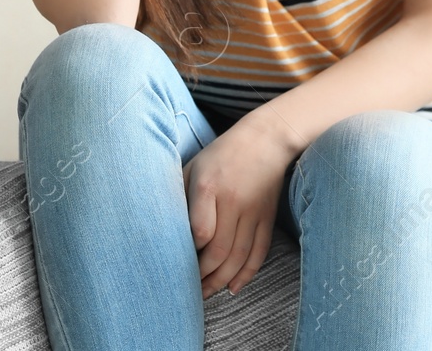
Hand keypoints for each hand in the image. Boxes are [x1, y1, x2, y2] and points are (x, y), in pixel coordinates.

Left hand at [182, 118, 296, 297]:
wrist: (266, 139)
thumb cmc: (221, 154)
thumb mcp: (193, 166)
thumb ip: (179, 195)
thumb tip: (163, 229)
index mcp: (209, 186)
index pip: (200, 232)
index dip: (190, 252)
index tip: (177, 261)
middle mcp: (233, 200)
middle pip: (219, 251)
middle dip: (202, 277)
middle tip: (188, 290)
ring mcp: (254, 210)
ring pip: (239, 257)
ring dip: (221, 281)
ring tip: (206, 293)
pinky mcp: (268, 217)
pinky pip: (259, 252)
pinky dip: (247, 274)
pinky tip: (233, 287)